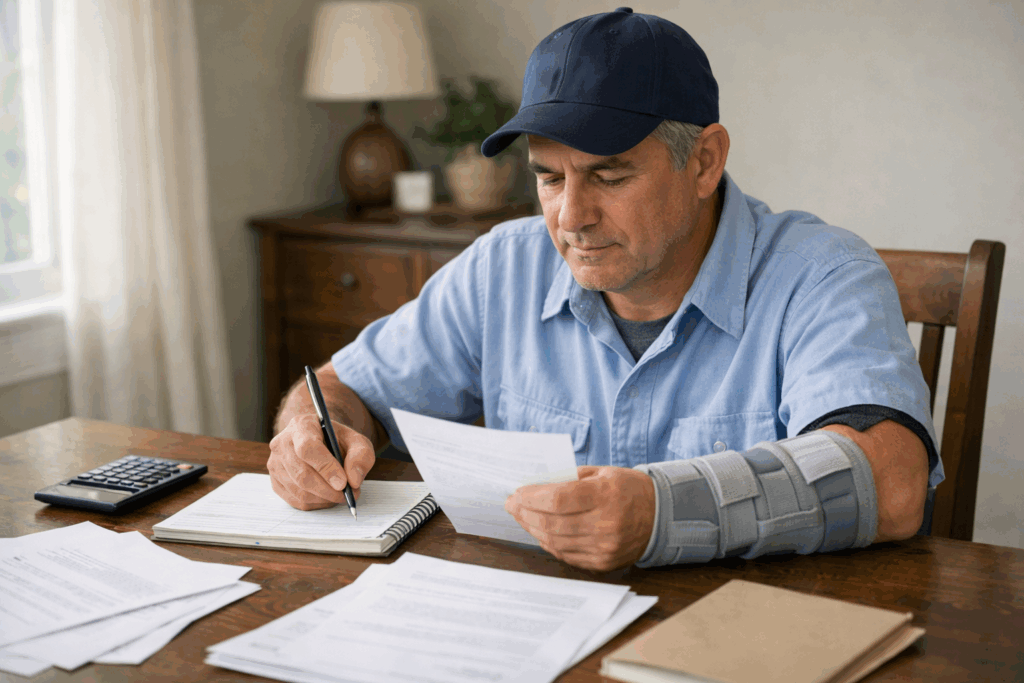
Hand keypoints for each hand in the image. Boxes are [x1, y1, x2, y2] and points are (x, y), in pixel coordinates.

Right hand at [268, 413, 375, 510]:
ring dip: (325, 498)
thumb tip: (353, 480)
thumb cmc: (338, 441)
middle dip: (329, 490)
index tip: (343, 483)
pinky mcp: (276, 482)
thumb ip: (361, 456)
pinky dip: (317, 503)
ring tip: (342, 493)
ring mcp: (275, 464)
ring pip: (300, 491)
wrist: (320, 441)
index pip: (308, 448)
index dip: (325, 468)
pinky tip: (328, 496)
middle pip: (302, 474)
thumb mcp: (357, 441)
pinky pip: (296, 501)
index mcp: (301, 426)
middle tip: (349, 494)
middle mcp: (282, 443)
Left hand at [504, 466, 655, 571]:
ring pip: (556, 541)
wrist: (660, 516)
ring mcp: (604, 547)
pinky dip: (549, 543)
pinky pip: (566, 555)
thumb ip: (569, 478)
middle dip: (526, 513)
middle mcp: (606, 524)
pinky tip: (541, 532)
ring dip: (533, 529)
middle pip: (552, 523)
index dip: (532, 497)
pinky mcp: (603, 563)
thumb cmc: (628, 489)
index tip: (516, 493)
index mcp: (606, 495)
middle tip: (512, 505)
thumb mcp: (602, 473)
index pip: (558, 499)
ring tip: (523, 517)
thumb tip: (535, 485)